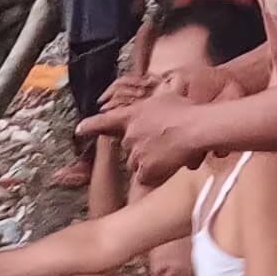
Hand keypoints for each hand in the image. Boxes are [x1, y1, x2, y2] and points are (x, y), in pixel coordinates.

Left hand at [76, 89, 216, 187]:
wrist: (197, 128)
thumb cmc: (188, 111)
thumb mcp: (167, 98)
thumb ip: (154, 104)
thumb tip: (158, 99)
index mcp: (132, 115)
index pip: (104, 121)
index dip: (90, 126)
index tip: (79, 129)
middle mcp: (129, 134)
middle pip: (128, 148)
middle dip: (141, 148)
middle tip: (162, 143)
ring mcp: (136, 152)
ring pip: (136, 163)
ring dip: (148, 162)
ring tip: (168, 154)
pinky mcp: (144, 168)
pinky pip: (144, 177)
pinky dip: (154, 175)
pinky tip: (168, 166)